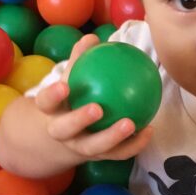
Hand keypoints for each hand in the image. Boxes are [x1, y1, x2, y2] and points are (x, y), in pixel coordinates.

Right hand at [33, 33, 154, 162]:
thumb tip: (92, 37)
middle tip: (98, 108)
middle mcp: (62, 132)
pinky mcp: (98, 158)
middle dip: (79, 120)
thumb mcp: (69, 81)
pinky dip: (134, 144)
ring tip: (131, 123)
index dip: (53, 95)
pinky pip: (117, 153)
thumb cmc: (71, 100)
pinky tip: (150, 129)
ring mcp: (80, 147)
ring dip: (113, 136)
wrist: (64, 137)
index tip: (65, 85)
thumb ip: (79, 60)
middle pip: (65, 129)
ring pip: (94, 147)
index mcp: (51, 111)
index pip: (46, 102)